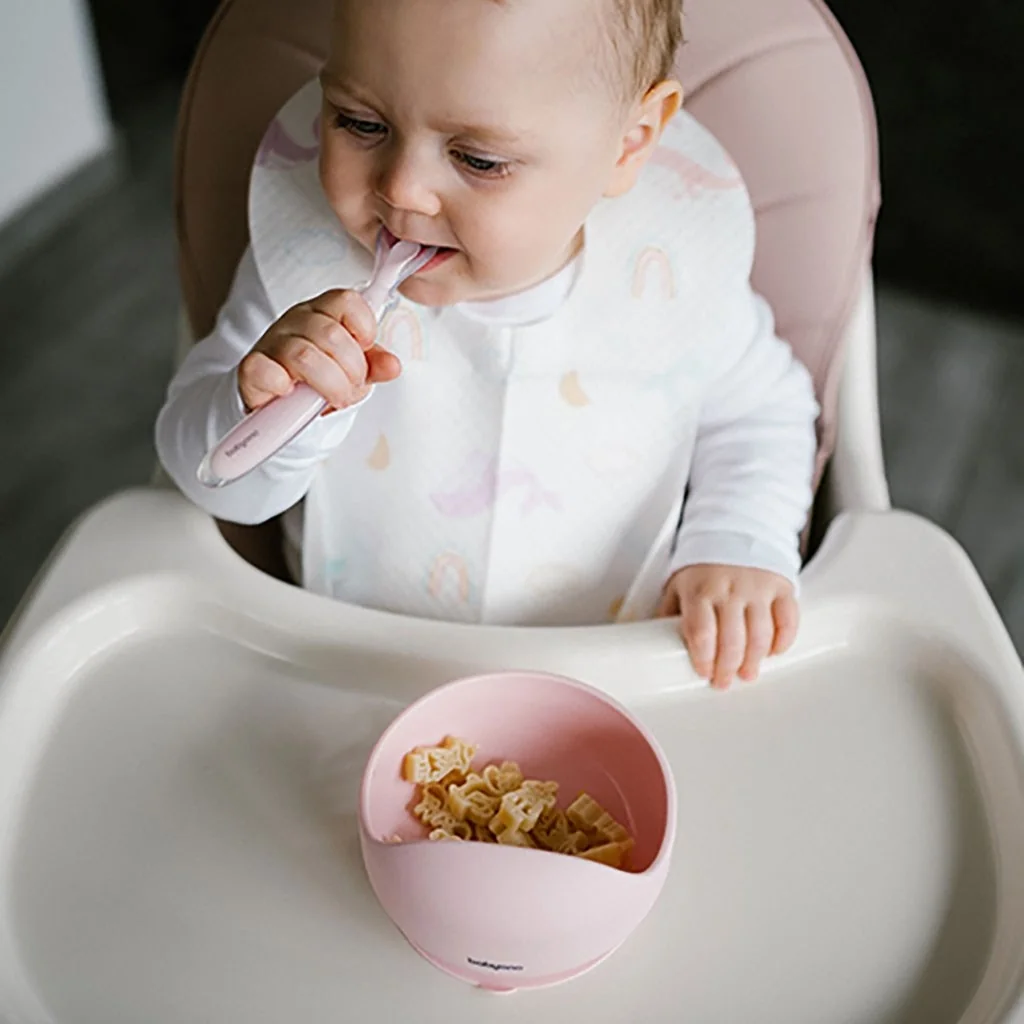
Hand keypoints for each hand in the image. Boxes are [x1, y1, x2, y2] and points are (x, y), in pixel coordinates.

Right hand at [238, 289, 400, 412]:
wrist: (278, 400)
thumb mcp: (352, 370)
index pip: (348, 301)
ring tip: (333, 399)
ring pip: (304, 356)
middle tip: (351, 388)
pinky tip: (291, 394)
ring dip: (328, 384)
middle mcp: (296, 321)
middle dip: (351, 370)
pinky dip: (281, 385)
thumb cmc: (318, 378)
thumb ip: (373, 366)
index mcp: (324, 313)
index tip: (365, 350)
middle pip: (331, 335)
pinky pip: (265, 370)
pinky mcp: (251, 368)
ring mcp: (272, 342)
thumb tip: (393, 366)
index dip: (364, 328)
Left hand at [658, 564, 798, 688]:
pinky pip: (788, 619)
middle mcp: (730, 589)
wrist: (735, 530)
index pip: (701, 631)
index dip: (703, 658)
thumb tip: (652, 645)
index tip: (703, 672)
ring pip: (761, 634)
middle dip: (727, 668)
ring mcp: (757, 587)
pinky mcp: (781, 587)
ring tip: (746, 673)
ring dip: (754, 660)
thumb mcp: (678, 586)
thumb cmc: (704, 567)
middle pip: (731, 639)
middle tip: (723, 681)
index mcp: (700, 590)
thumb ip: (669, 615)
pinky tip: (773, 652)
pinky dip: (783, 640)